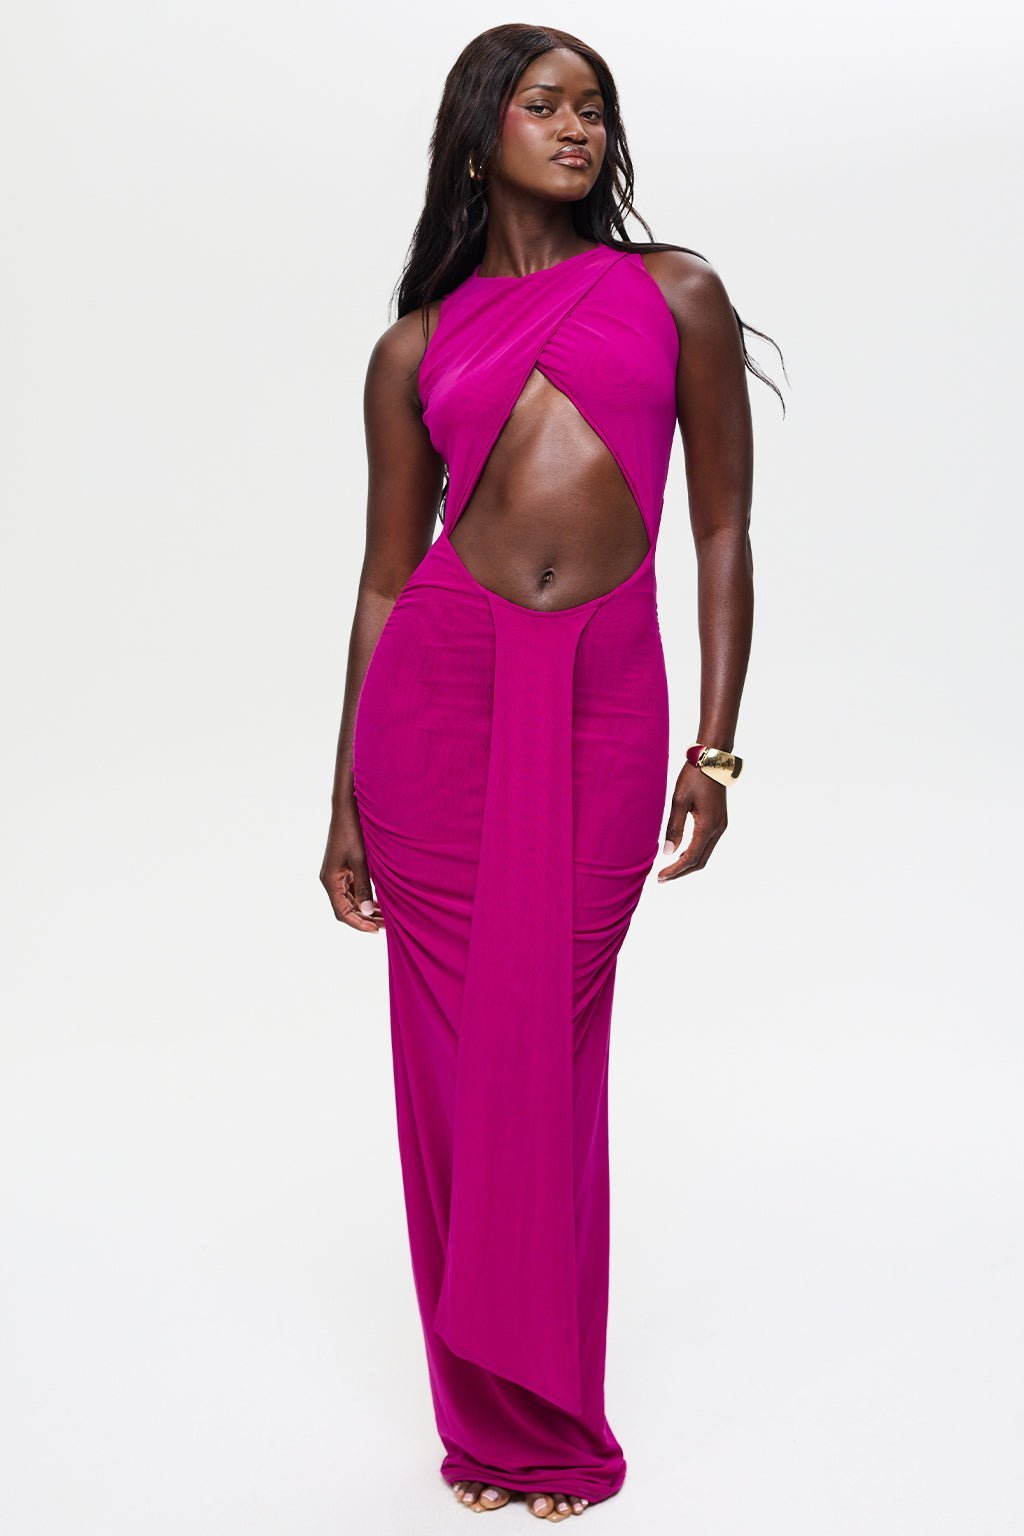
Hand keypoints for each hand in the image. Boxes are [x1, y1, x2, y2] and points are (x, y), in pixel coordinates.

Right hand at [320, 791, 383, 931]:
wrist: (348, 808)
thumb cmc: (353, 831)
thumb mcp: (361, 860)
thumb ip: (364, 886)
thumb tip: (367, 911)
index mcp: (330, 880)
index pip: (343, 912)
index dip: (359, 924)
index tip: (376, 930)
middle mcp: (331, 880)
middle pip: (346, 908)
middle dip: (365, 918)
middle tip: (387, 926)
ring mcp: (337, 874)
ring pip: (351, 900)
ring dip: (366, 909)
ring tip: (386, 917)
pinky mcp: (344, 867)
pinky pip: (354, 889)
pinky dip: (366, 897)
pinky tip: (380, 901)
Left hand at [657, 761, 727, 880]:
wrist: (712, 759)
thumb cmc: (694, 777)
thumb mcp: (679, 800)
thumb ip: (674, 827)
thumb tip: (668, 852)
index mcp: (708, 826)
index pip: (691, 857)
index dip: (675, 870)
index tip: (660, 876)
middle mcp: (718, 829)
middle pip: (700, 861)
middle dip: (681, 872)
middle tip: (662, 878)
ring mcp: (720, 825)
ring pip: (705, 854)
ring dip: (688, 864)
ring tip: (669, 868)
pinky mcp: (719, 821)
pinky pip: (707, 844)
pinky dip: (694, 853)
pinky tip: (681, 852)